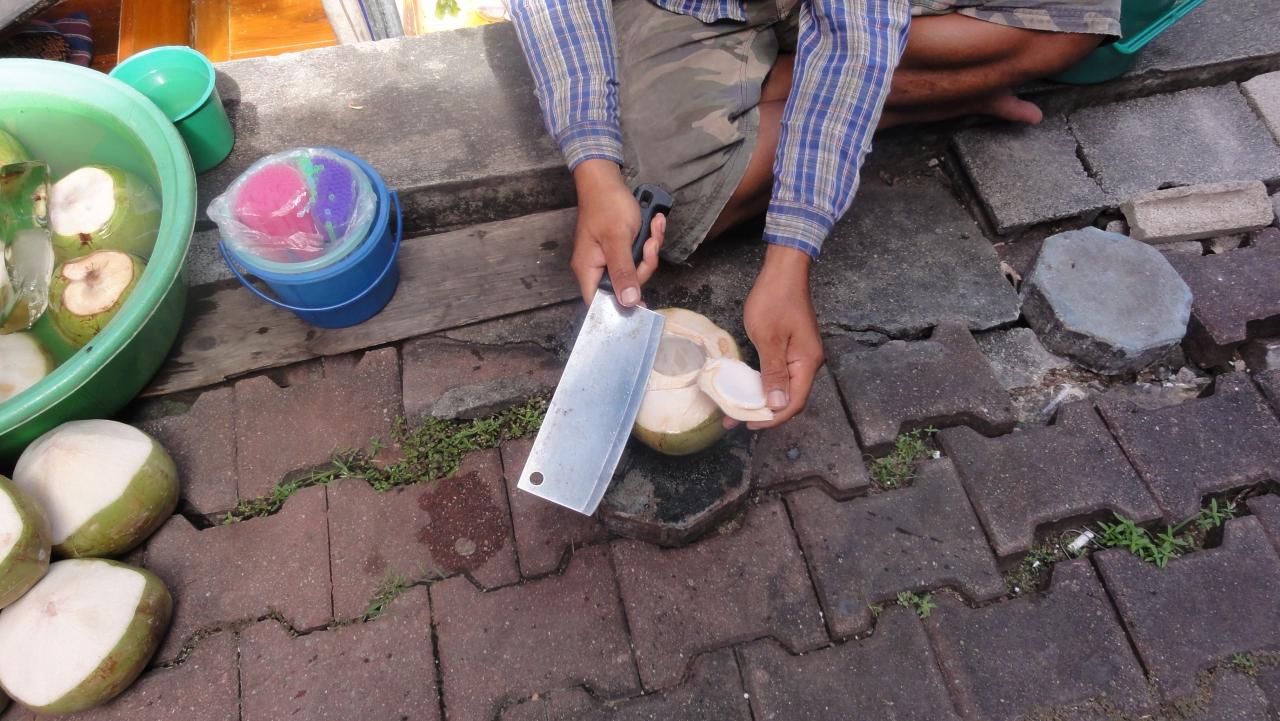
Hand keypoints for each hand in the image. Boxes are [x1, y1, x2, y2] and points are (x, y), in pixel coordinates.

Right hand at [570, 159, 665, 305]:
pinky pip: (637, 255)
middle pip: (625, 285)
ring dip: (649, 249)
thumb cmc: (607, 206)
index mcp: (588, 270)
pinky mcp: (620, 248)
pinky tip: (653, 224)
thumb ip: (623, 272)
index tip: (643, 304)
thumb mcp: (618, 240)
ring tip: (653, 228)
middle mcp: (596, 267)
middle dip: (644, 265)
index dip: (620, 307)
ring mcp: (608, 257)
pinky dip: (648, 240)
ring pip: (635, 269)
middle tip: (650, 244)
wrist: (606, 179)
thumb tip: (628, 302)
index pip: (601, 303)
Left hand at [732, 244, 823, 429]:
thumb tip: (778, 406)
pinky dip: (763, 384)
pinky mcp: (792, 349)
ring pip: (783, 388)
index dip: (772, 418)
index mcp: (807, 363)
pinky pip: (779, 374)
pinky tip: (747, 388)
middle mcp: (808, 363)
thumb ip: (774, 373)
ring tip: (737, 410)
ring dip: (762, 400)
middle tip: (737, 421)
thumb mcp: (769, 339)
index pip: (793, 402)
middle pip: (790, 399)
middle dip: (765, 413)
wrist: (783, 271)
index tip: (748, 423)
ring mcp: (801, 356)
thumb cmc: (774, 300)